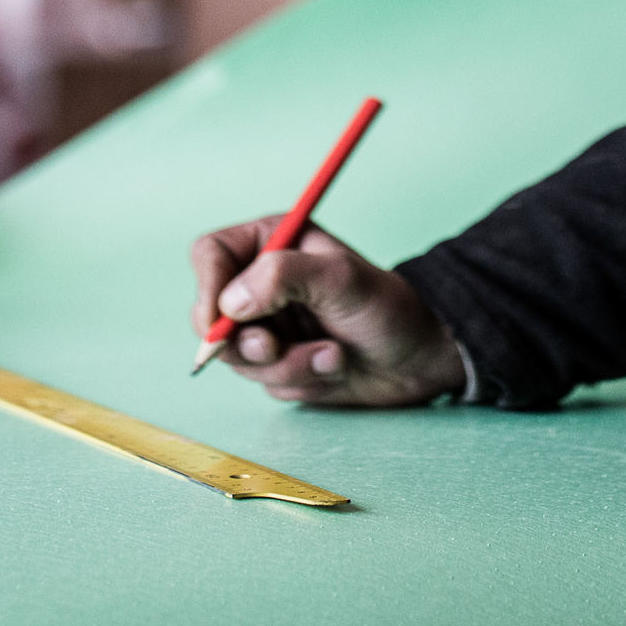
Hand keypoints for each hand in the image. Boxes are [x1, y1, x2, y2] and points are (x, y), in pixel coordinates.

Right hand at [190, 217, 464, 405]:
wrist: (419, 358)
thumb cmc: (388, 307)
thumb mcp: (342, 279)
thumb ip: (284, 277)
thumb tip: (230, 303)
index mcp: (271, 243)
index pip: (209, 255)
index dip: (205, 289)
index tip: (218, 324)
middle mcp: (262, 283)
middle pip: (210, 316)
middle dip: (248, 342)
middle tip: (277, 346)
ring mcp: (268, 325)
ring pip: (238, 357)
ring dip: (286, 364)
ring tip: (333, 355)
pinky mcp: (279, 362)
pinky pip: (264, 383)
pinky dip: (300, 380)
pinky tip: (334, 367)